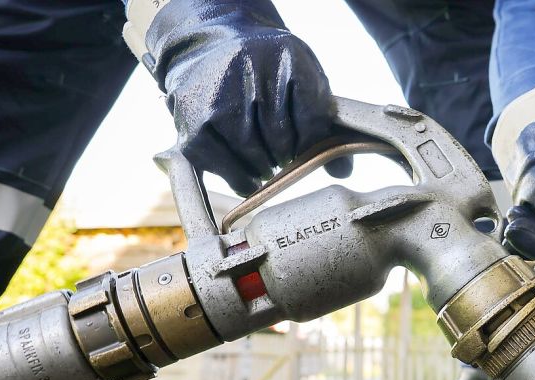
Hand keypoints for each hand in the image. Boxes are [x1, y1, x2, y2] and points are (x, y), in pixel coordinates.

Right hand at [146, 0, 343, 195]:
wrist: (213, 46)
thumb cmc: (268, 72)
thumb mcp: (303, 80)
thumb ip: (324, 120)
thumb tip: (342, 171)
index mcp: (287, 56)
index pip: (312, 115)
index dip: (313, 143)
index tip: (307, 149)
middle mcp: (248, 69)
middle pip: (281, 137)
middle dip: (287, 156)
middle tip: (285, 158)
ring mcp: (215, 96)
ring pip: (251, 153)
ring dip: (264, 168)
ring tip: (267, 166)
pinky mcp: (191, 121)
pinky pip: (220, 164)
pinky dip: (238, 178)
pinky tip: (248, 178)